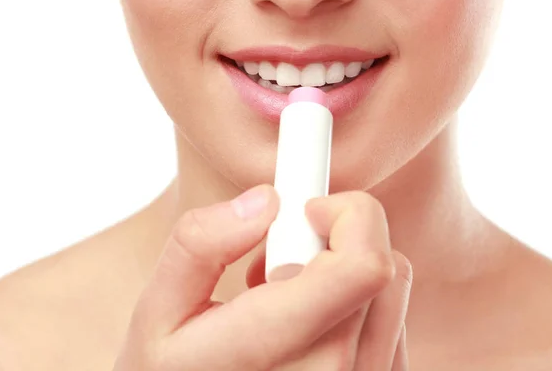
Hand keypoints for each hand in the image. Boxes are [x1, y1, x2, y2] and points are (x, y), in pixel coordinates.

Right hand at [113, 184, 411, 369]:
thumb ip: (201, 245)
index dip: (348, 216)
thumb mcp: (158, 312)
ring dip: (345, 273)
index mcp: (273, 349)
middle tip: (276, 262)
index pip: (363, 267)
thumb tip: (264, 201)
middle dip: (332, 241)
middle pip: (380, 269)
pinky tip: (309, 323)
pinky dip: (357, 304)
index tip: (310, 210)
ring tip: (286, 297)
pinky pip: (392, 323)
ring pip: (393, 292)